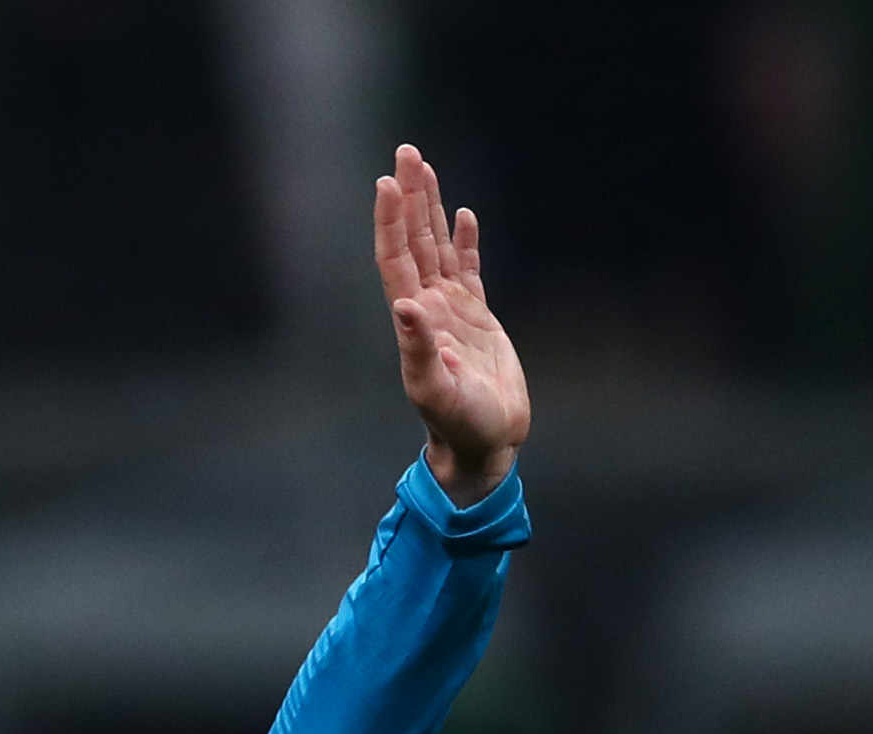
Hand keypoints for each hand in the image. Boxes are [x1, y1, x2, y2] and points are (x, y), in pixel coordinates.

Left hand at [374, 145, 528, 504]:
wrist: (484, 443)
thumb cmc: (459, 424)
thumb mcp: (436, 391)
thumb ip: (418, 351)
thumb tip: (405, 308)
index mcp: (414, 319)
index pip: (396, 259)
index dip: (390, 222)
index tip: (387, 182)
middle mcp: (427, 307)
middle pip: (413, 240)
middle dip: (409, 196)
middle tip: (407, 152)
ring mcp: (451, 310)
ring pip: (437, 246)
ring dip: (430, 207)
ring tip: (425, 166)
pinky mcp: (477, 317)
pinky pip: (469, 268)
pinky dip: (465, 240)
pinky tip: (463, 213)